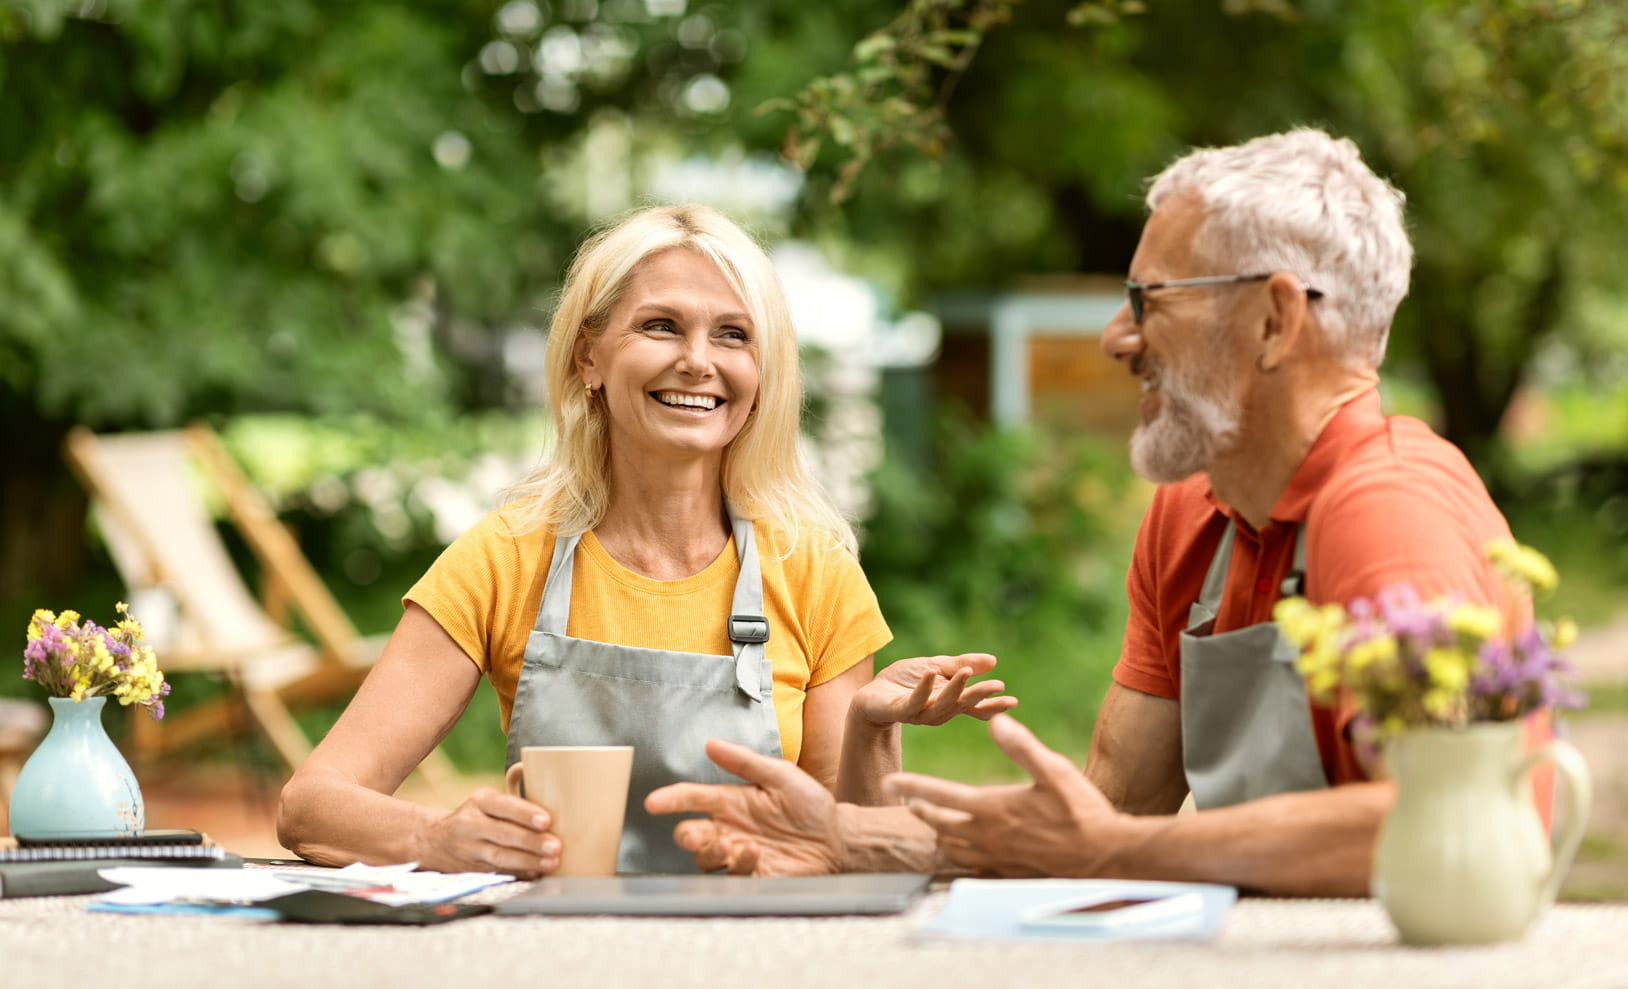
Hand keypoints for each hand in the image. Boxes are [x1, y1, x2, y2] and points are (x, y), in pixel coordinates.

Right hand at [413, 787, 560, 877]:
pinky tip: (535, 872)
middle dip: (531, 841)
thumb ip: (514, 806)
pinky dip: (519, 873)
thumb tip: (556, 814)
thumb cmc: (476, 816)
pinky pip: (498, 871)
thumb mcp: (488, 801)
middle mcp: (471, 824)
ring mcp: (470, 848)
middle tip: (555, 846)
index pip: (503, 805)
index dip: (525, 813)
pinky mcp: (472, 868)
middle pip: (503, 833)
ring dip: (528, 861)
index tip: (546, 820)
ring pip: (500, 856)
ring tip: (550, 862)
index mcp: (480, 801)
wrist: (434, 839)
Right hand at [644, 738, 844, 874]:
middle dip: (686, 835)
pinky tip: (754, 853)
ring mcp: (739, 854)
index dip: (671, 799)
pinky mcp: (753, 876)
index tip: (654, 803)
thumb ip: (745, 762)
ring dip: (711, 853)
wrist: (838, 838)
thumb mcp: (781, 776)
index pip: (692, 798)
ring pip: (704, 859)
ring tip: (730, 845)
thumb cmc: (810, 804)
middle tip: (696, 834)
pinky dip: (738, 865)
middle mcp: (729, 828)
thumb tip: (710, 744)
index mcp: (731, 801)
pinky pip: (733, 876)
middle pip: (689, 834)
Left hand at [851, 653, 1017, 727]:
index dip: (993, 705)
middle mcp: (938, 711)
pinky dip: (923, 689)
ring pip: (941, 705)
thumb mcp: (937, 666)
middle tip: (998, 687)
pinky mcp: (900, 710)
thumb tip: (994, 660)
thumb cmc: (904, 681)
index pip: (975, 706)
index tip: (1013, 701)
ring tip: (966, 672)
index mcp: (950, 702)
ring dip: (955, 689)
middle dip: (980, 696)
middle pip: (962, 705)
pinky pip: (914, 702)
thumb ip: (963, 664)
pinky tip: (932, 674)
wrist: (871, 693)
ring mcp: (920, 713)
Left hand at [884, 714, 1128, 877]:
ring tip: (932, 823)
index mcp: (992, 808)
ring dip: (938, 834)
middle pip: (939, 825)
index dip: (912, 786)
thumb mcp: (1054, 770)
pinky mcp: (1010, 872)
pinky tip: (967, 849)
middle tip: (907, 802)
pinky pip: (974, 865)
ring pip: (953, 848)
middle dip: (921, 811)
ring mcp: (997, 857)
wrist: (1104, 857)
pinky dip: (961, 855)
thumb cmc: (1082, 812)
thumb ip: (1022, 746)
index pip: (940, 794)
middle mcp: (988, 836)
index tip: (890, 782)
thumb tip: (995, 720)